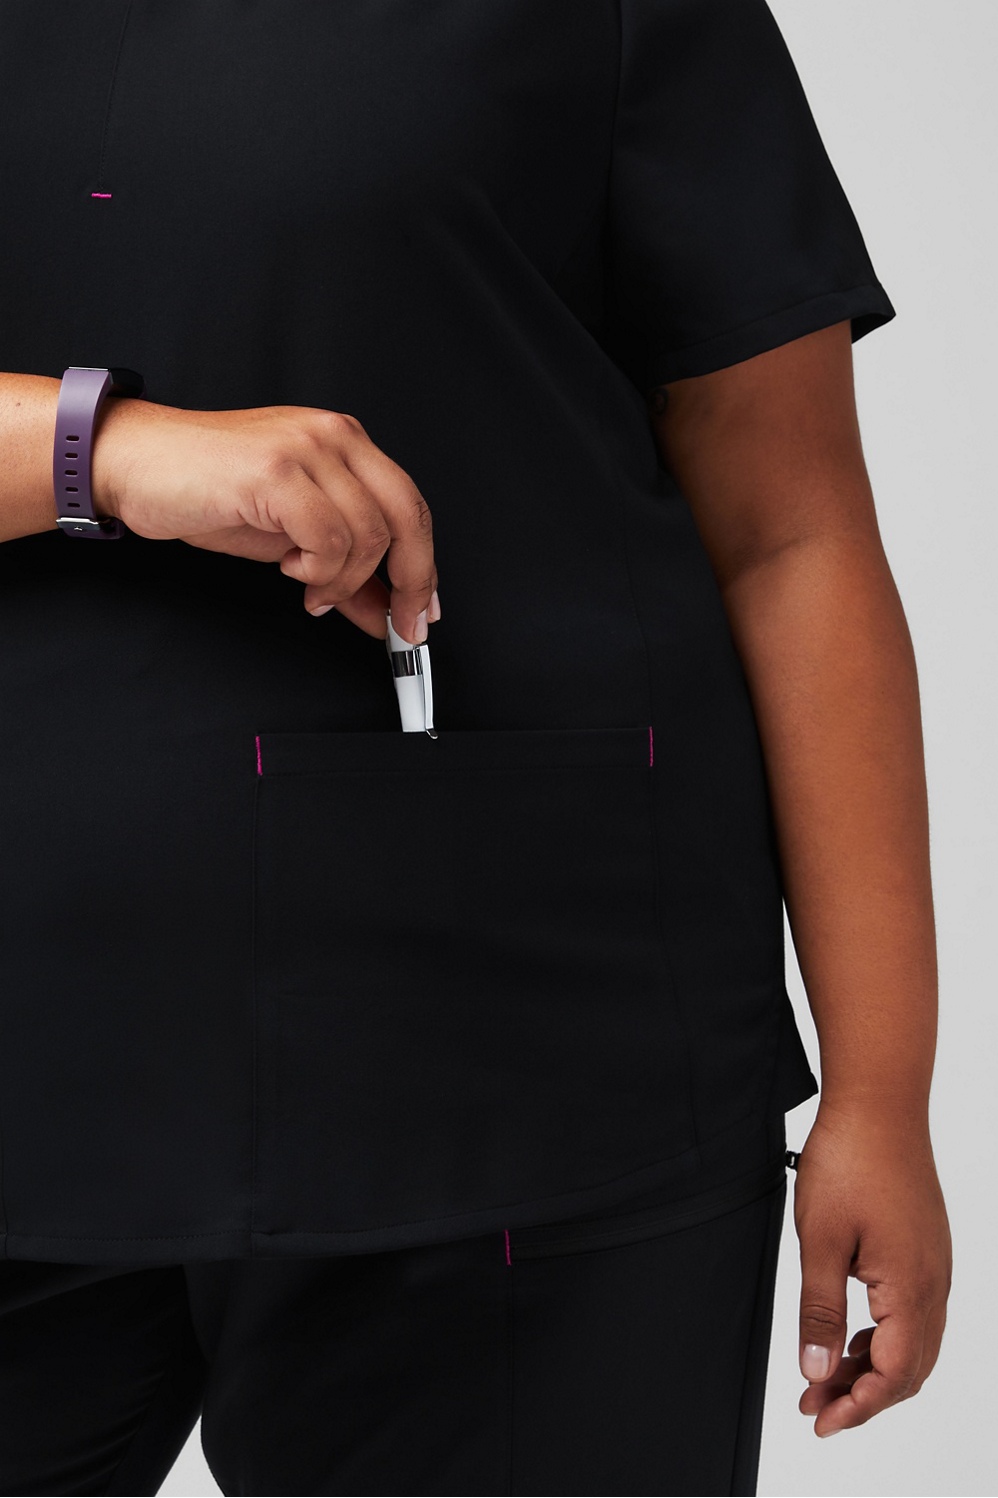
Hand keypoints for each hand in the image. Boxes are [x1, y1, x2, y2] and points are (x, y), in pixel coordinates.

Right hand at [91, 396, 438, 641]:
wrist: (137, 463)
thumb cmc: (207, 490)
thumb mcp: (291, 538)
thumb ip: (344, 568)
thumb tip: (384, 610)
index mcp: (344, 442)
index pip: (409, 505)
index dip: (424, 565)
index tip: (422, 611)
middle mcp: (333, 436)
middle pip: (406, 516)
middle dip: (409, 582)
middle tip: (397, 625)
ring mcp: (307, 449)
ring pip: (368, 535)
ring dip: (342, 581)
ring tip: (308, 587)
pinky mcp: (278, 472)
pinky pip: (329, 538)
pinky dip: (317, 571)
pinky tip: (290, 570)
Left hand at [792, 1101, 951, 1436]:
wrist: (878, 1103)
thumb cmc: (850, 1161)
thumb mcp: (819, 1242)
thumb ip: (820, 1312)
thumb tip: (818, 1370)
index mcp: (911, 1288)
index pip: (893, 1376)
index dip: (856, 1408)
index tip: (818, 1418)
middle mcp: (934, 1282)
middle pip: (910, 1368)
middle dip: (863, 1395)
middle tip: (815, 1402)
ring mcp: (935, 1264)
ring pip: (914, 1341)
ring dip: (872, 1365)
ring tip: (824, 1371)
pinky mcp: (926, 1247)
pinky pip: (914, 1311)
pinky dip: (883, 1334)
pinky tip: (850, 1330)